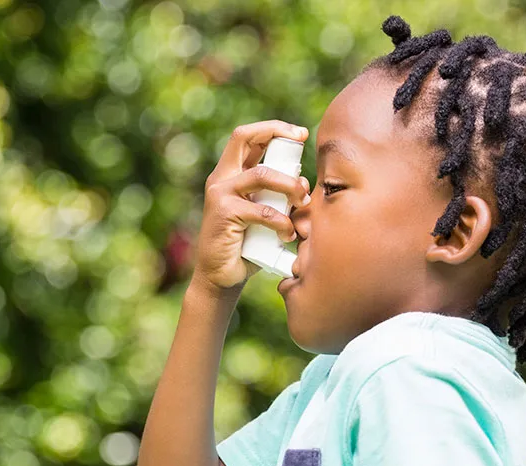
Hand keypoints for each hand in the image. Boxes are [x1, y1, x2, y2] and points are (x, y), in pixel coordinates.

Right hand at [190, 120, 310, 294]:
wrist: (221, 278)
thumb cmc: (247, 247)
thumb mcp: (265, 215)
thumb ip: (278, 197)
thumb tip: (305, 183)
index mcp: (230, 175)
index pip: (248, 137)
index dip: (274, 128)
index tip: (300, 134)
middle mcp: (221, 179)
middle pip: (244, 137)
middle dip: (277, 133)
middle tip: (302, 142)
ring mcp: (220, 194)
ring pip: (262, 174)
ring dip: (290, 185)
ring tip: (303, 200)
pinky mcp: (224, 213)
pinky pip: (262, 210)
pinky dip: (281, 222)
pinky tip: (288, 235)